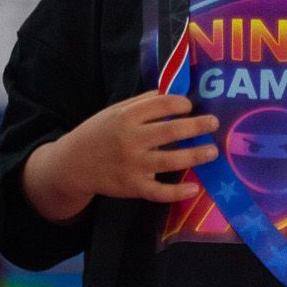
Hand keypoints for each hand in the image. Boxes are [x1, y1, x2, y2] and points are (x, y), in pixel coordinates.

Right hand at [57, 93, 219, 206]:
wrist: (73, 164)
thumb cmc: (98, 133)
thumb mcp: (114, 111)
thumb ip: (142, 103)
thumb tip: (171, 93)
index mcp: (126, 117)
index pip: (160, 105)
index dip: (180, 103)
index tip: (190, 106)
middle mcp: (130, 140)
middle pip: (170, 131)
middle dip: (196, 126)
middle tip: (214, 123)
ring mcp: (132, 165)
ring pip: (169, 160)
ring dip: (194, 156)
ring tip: (212, 152)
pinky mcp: (132, 187)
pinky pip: (159, 192)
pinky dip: (177, 192)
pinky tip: (194, 189)